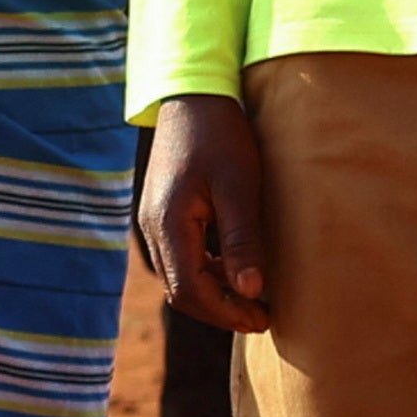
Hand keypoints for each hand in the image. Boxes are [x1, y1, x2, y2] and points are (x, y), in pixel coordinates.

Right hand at [137, 93, 270, 331]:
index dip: (226, 313)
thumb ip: (243, 240)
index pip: (191, 290)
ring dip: (213, 293)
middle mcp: (153, 228)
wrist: (194, 98)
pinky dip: (206, 272)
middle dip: (221, 310)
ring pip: (178, 277)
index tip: (263, 318)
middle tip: (262, 316)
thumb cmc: (221, 137)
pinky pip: (179, 258)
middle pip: (180, 291)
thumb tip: (251, 291)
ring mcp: (153, 221)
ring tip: (253, 297)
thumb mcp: (240, 187)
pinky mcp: (161, 214)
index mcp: (169, 224)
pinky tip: (234, 268)